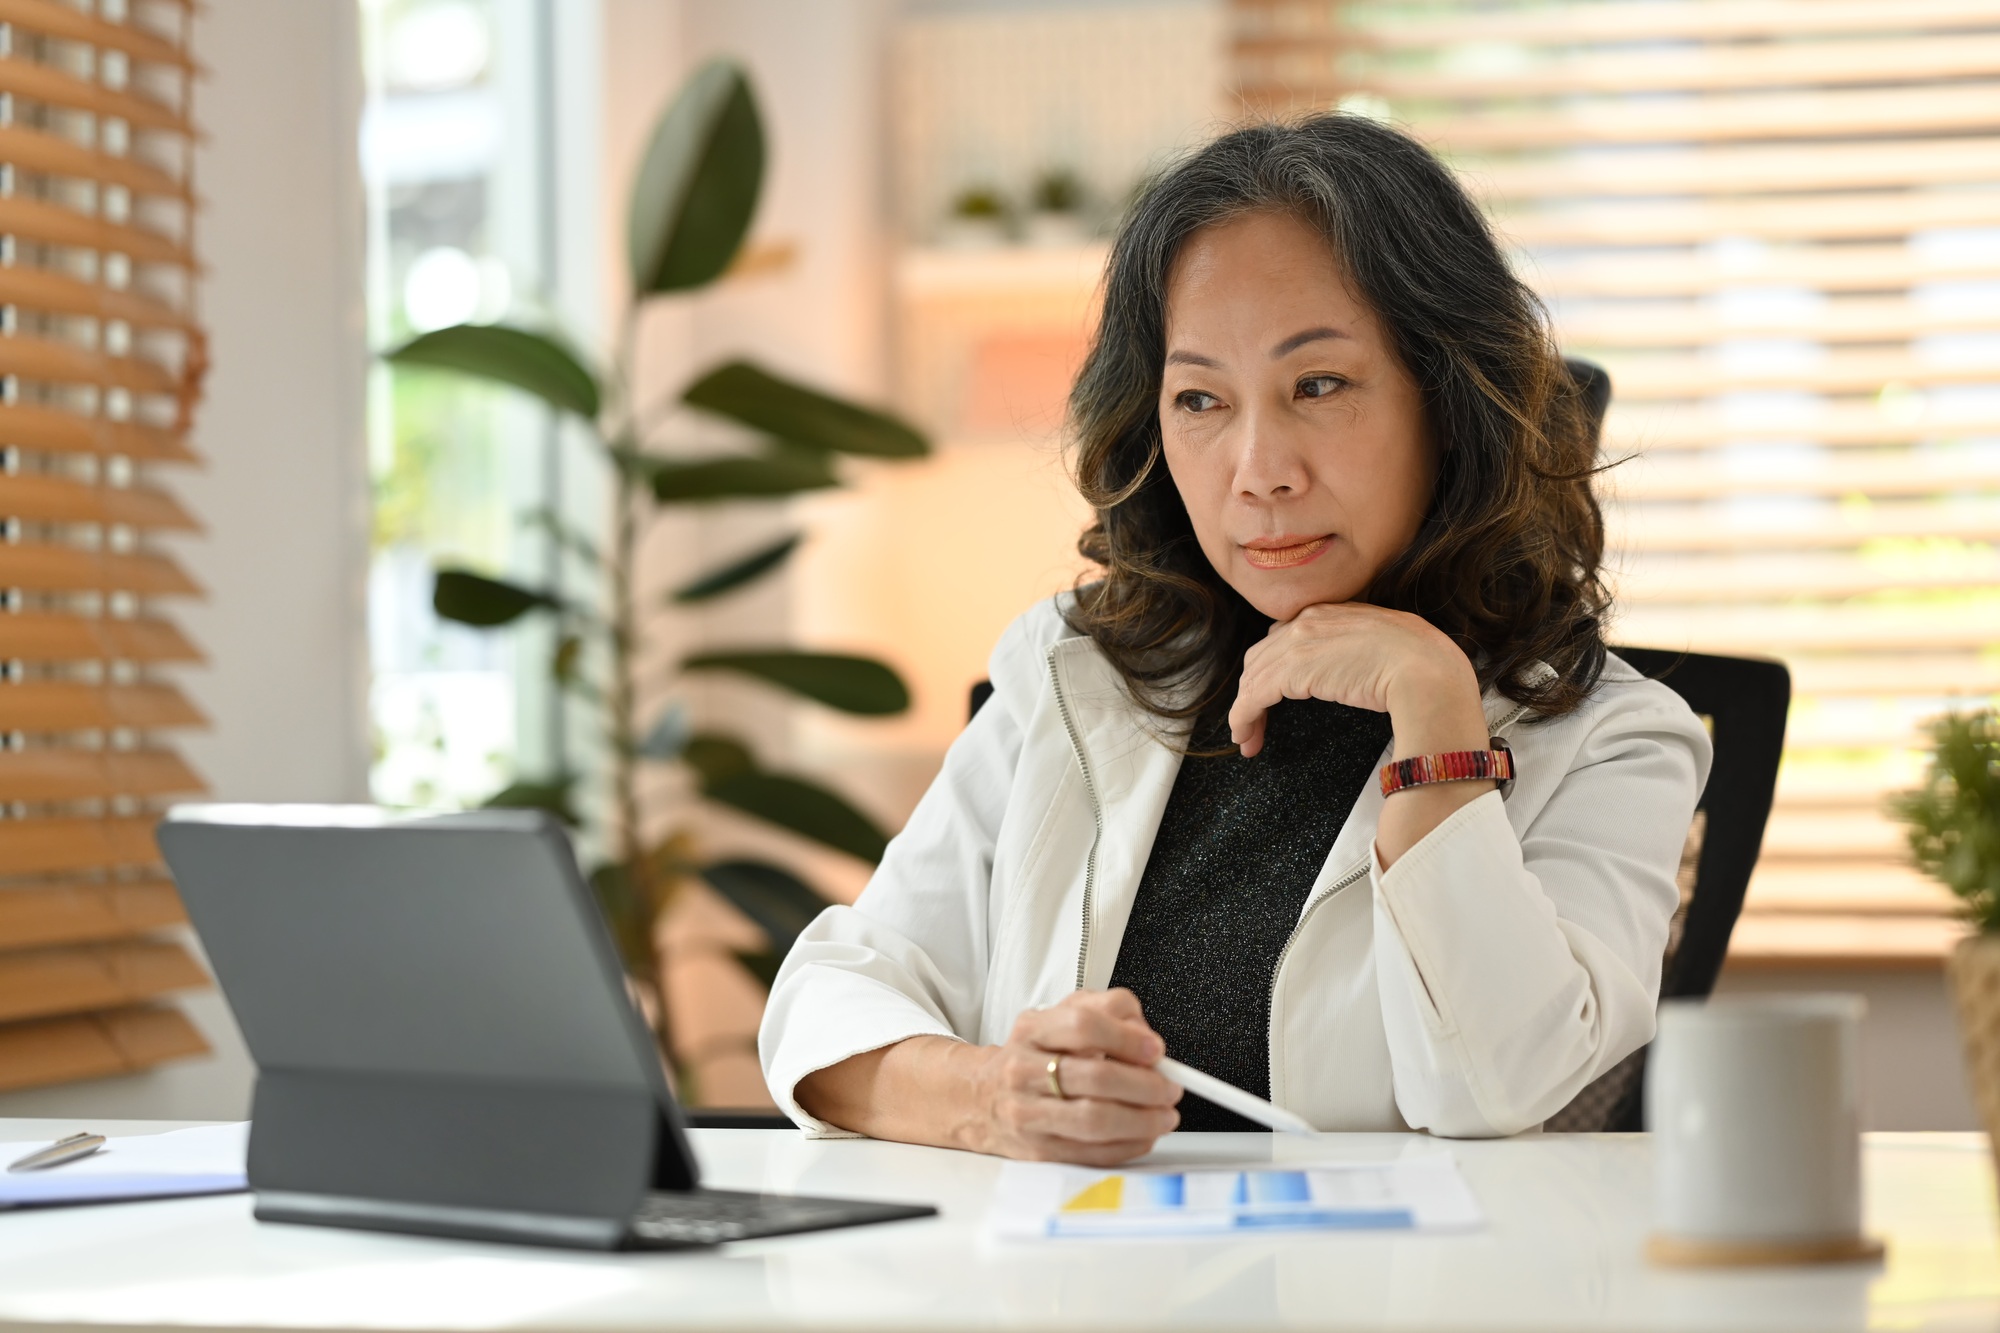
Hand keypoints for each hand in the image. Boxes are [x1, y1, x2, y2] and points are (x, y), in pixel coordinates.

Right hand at [966, 988, 1180, 1165]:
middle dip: (1146, 1086)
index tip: (1156, 1050)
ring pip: (1095, 1120)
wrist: (981, 1096)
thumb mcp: (1061, 1015)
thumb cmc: (1033, 1055)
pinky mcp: (1037, 1150)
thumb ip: (1107, 1011)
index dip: (1128, 1038)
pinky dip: (1129, 1146)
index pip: (1083, 1026)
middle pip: (1096, 1078)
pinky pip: (1092, 1153)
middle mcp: (1024, 1070)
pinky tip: (1143, 1135)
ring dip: (1143, 1120)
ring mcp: (1028, 1113)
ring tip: (1164, 1114)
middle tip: (1170, 1088)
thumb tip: (1147, 1037)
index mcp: (1033, 1030)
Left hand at [1228, 602, 1478, 756]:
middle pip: (1262, 656)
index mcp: (1332, 611)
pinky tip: (1244, 736)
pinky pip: (1253, 696)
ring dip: (1245, 710)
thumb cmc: (1422, 665)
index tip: (1271, 691)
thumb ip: (1361, 650)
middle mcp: (1309, 620)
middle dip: (1253, 689)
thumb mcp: (1385, 646)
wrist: (1427, 670)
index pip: (1285, 636)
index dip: (1272, 666)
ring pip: (1254, 677)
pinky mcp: (1292, 670)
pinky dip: (1242, 717)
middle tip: (1253, 720)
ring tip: (1247, 738)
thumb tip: (1356, 674)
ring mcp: (1299, 642)